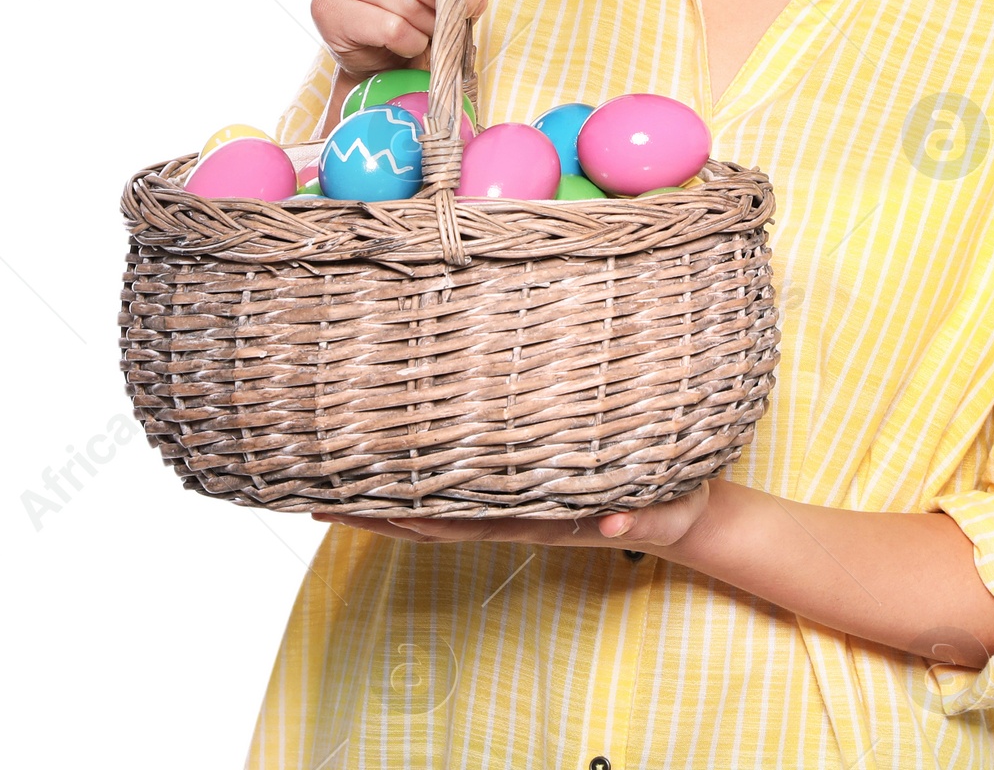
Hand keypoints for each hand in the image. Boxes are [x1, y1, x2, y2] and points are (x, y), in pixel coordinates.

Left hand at [311, 481, 715, 556]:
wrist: (678, 518)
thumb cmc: (668, 509)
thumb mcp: (662, 512)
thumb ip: (640, 517)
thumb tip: (613, 522)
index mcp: (536, 518)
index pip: (459, 520)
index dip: (408, 513)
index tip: (360, 502)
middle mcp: (513, 515)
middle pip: (430, 517)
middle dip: (373, 509)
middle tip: (315, 492)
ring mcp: (514, 505)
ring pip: (437, 507)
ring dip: (384, 500)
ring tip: (332, 483)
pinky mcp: (522, 491)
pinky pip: (461, 492)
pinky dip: (421, 485)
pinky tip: (396, 470)